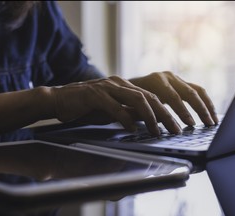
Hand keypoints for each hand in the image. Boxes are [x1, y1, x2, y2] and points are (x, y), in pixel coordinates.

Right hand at [50, 76, 181, 135]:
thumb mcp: (111, 109)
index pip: (151, 97)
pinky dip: (126, 118)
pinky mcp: (94, 94)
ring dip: (150, 116)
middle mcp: (118, 83)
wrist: (58, 99)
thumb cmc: (85, 106)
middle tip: (176, 129)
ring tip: (158, 131)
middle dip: (165, 114)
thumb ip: (128, 111)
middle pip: (149, 97)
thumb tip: (147, 120)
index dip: (166, 111)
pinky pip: (115, 106)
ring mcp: (106, 87)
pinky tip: (133, 128)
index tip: (176, 125)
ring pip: (136, 99)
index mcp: (124, 85)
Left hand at [129, 71, 218, 125]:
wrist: (127, 86)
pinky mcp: (181, 82)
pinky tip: (210, 115)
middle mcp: (167, 76)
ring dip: (207, 106)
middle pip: (189, 92)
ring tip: (213, 122)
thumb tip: (161, 123)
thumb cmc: (128, 99)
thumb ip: (145, 112)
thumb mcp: (133, 105)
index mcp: (155, 80)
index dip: (181, 112)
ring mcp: (175, 78)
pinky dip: (205, 103)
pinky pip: (197, 91)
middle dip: (199, 110)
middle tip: (207, 125)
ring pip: (197, 90)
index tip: (189, 125)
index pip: (172, 97)